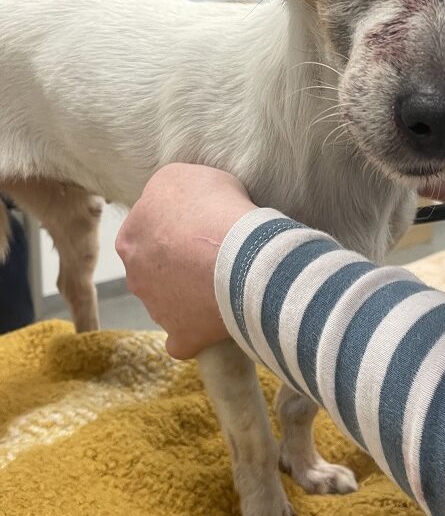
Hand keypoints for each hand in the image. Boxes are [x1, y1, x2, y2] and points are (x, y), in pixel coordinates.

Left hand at [116, 164, 255, 358]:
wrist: (242, 253)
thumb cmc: (216, 208)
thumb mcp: (183, 177)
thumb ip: (168, 192)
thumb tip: (171, 203)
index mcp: (130, 237)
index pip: (147, 231)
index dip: (175, 227)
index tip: (201, 225)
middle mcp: (135, 275)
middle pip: (154, 269)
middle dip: (177, 264)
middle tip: (212, 253)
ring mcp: (157, 309)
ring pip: (169, 302)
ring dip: (189, 295)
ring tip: (226, 281)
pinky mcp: (182, 336)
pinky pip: (184, 339)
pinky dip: (197, 333)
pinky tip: (215, 321)